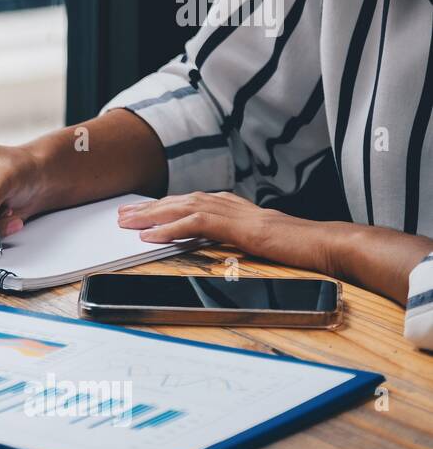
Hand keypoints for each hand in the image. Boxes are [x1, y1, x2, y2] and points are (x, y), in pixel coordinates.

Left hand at [116, 191, 339, 274]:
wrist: (327, 244)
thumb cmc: (297, 247)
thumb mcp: (256, 241)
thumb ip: (232, 238)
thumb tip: (208, 242)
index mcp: (234, 206)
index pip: (189, 202)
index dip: (161, 207)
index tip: (138, 214)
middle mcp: (230, 203)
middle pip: (180, 201)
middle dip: (148, 208)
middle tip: (121, 215)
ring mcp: (235, 212)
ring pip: (183, 208)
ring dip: (151, 216)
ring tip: (127, 224)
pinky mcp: (240, 226)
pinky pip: (198, 224)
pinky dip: (171, 229)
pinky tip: (151, 236)